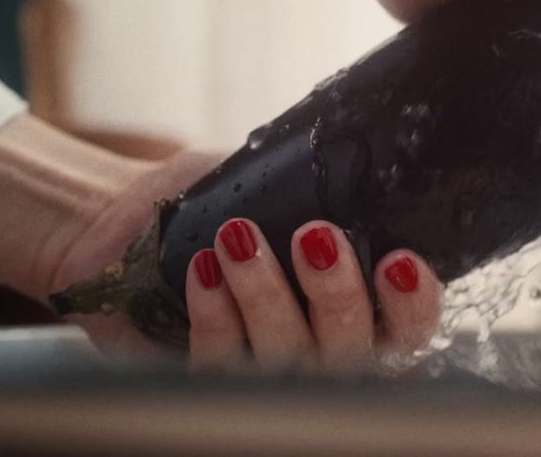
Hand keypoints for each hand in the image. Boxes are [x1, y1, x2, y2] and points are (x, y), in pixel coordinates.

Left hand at [47, 150, 441, 372]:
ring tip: (238, 237)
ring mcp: (265, 376)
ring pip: (288, 363)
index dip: (413, 303)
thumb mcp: (272, 179)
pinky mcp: (206, 384)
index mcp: (356, 306)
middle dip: (339, 293)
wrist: (127, 221)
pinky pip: (221, 370)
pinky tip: (202, 273)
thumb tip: (349, 158)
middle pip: (355, 352)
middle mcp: (320, 353)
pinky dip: (215, 319)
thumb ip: (316, 183)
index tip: (398, 259)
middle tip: (313, 236)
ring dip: (267, 296)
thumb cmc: (213, 200)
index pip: (408, 328)